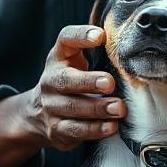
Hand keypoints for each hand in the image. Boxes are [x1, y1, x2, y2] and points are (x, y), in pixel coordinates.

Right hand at [27, 25, 126, 151]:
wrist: (37, 114)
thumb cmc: (69, 81)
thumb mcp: (75, 61)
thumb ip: (95, 51)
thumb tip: (129, 43)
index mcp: (58, 58)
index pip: (65, 40)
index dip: (81, 36)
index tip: (100, 36)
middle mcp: (50, 81)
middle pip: (65, 79)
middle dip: (88, 81)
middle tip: (109, 83)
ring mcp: (51, 106)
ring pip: (72, 107)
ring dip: (98, 108)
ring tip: (118, 108)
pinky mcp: (57, 130)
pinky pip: (75, 130)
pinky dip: (95, 129)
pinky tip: (111, 126)